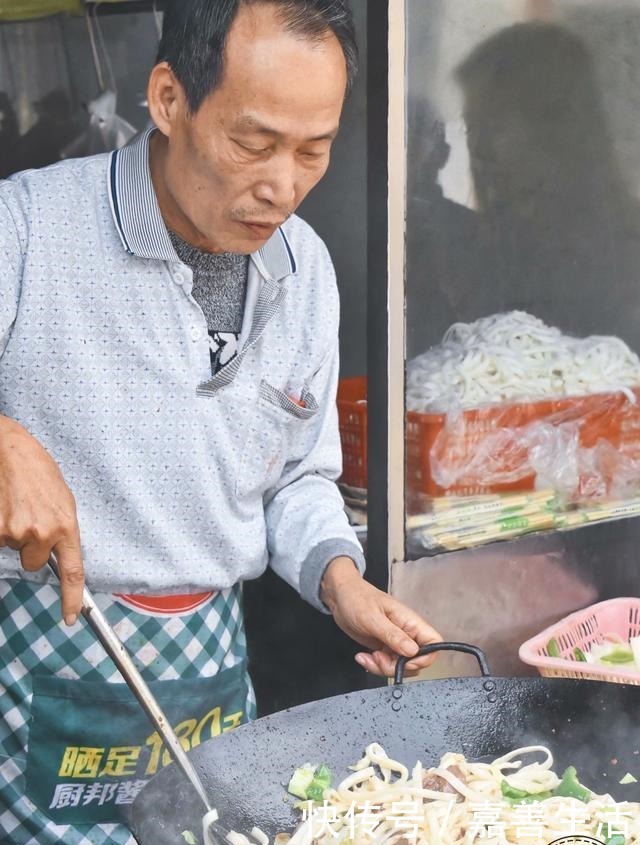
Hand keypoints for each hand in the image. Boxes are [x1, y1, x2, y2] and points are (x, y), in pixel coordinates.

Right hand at [0, 415, 83, 624]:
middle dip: (31, 547)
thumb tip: (58, 556)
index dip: (71, 598)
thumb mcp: (62, 500)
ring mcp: (14, 532)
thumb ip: (62, 529)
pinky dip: (0, 527)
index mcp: (65, 524)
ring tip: (16, 505)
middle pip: (34, 563)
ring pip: (13, 550)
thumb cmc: (37, 471)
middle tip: (29, 516)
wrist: (8, 450)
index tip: (71, 617)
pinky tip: (4, 506)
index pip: (72, 571)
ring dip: (14, 534)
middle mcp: (41, 532)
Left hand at [320, 557, 442, 676]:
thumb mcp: (372, 618)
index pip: (434, 643)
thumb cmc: (356, 598)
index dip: (425, 658)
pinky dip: (375, 666)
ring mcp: (395, 642)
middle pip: (416, 661)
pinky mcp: (384, 647)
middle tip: (378, 659)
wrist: (340, 596)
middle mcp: (406, 633)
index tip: (404, 662)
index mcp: (410, 621)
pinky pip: (387, 665)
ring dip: (383, 668)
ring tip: (367, 658)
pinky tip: (363, 657)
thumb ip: (393, 635)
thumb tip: (413, 651)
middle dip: (397, 667)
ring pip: (401, 666)